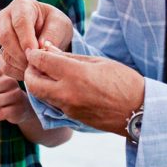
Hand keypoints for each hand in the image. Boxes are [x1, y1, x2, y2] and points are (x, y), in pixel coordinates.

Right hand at [0, 0, 74, 79]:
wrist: (49, 31)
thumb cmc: (55, 24)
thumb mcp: (60, 24)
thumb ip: (52, 33)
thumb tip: (41, 47)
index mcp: (21, 5)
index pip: (19, 22)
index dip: (26, 39)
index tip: (36, 52)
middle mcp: (5, 18)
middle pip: (6, 37)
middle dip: (22, 54)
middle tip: (37, 64)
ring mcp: (0, 35)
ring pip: (4, 53)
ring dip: (21, 65)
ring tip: (38, 69)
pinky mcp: (0, 51)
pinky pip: (5, 65)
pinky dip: (18, 72)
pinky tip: (31, 72)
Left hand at [24, 42, 144, 135]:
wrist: (137, 111)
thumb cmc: (123, 81)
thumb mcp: (98, 62)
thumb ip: (70, 57)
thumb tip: (48, 49)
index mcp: (75, 74)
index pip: (42, 61)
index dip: (34, 53)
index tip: (35, 50)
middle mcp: (67, 92)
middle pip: (33, 82)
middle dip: (30, 71)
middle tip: (36, 64)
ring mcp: (68, 107)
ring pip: (40, 95)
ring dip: (37, 84)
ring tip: (47, 74)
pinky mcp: (71, 117)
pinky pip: (52, 104)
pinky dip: (48, 94)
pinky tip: (58, 86)